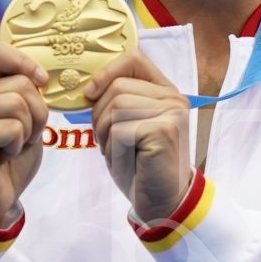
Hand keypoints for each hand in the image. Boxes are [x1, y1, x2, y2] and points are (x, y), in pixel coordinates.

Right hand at [0, 39, 49, 228]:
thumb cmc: (8, 157)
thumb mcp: (24, 118)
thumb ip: (26, 93)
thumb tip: (42, 76)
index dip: (23, 61)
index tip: (40, 80)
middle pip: (21, 83)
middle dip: (37, 113)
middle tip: (24, 135)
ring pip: (18, 103)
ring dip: (28, 130)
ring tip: (13, 145)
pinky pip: (12, 128)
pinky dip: (18, 144)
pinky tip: (3, 155)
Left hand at [85, 53, 193, 224]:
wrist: (163, 202)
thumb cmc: (141, 164)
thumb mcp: (128, 125)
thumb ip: (117, 101)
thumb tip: (87, 87)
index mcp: (164, 91)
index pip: (133, 59)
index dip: (106, 72)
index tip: (90, 93)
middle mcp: (172, 97)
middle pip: (117, 87)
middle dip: (100, 115)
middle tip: (108, 140)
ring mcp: (171, 113)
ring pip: (116, 107)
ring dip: (106, 134)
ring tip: (119, 151)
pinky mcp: (164, 131)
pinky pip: (120, 129)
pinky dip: (114, 148)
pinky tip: (126, 160)